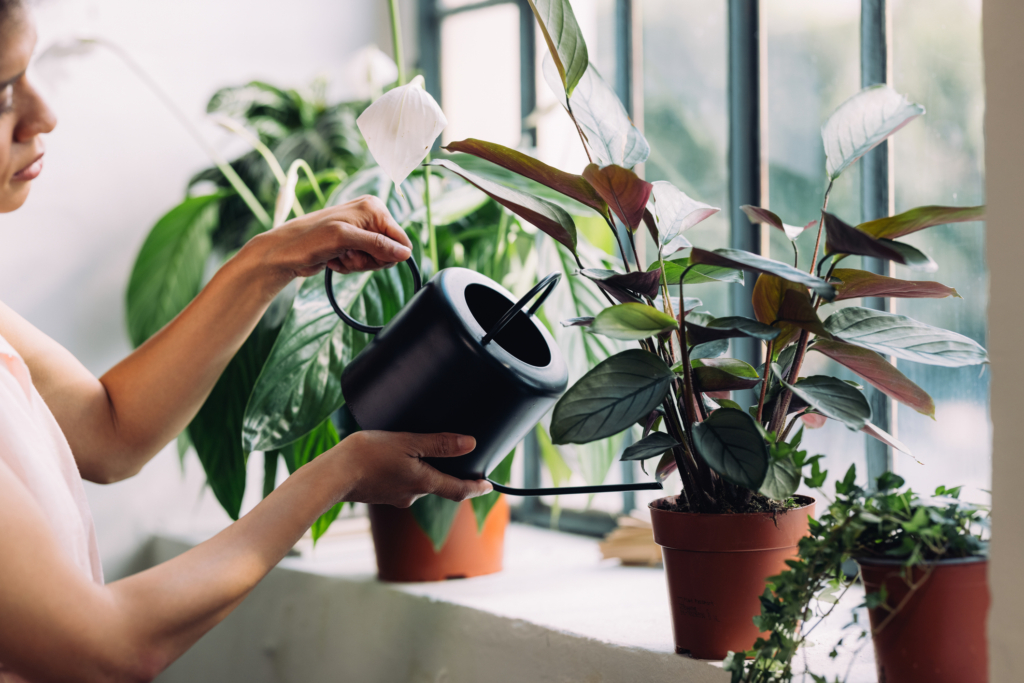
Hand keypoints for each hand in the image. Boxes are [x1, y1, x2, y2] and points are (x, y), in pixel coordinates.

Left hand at [245, 195, 413, 289]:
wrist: (284, 252)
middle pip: (389, 252)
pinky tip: (334, 259)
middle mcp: (369, 218)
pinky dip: (349, 266)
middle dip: (369, 260)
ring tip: (338, 255)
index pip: (401, 240)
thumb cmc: (309, 239)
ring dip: (357, 264)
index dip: (388, 255)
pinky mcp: (351, 245)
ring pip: (376, 261)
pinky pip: (362, 263)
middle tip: (349, 254)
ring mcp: (360, 232)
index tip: (367, 255)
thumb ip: (378, 245)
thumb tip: (405, 253)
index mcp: (373, 208)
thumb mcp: (346, 239)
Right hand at [328, 431, 492, 507]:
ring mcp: (395, 497)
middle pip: (437, 485)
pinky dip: (404, 473)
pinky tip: (393, 460)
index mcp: (423, 483)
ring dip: (422, 471)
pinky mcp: (380, 495)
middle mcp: (412, 495)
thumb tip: (470, 444)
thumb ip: (439, 443)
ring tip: (418, 451)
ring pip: (417, 484)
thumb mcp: (407, 442)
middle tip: (455, 458)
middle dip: (446, 474)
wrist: (332, 475)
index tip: (489, 487)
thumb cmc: (368, 456)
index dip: (476, 488)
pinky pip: (400, 484)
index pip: (458, 490)